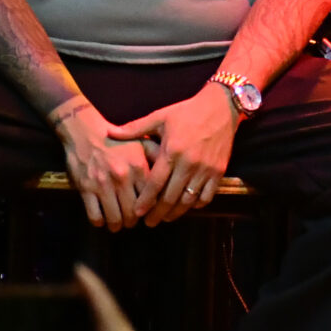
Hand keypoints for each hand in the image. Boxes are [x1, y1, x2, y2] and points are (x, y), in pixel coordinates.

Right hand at [50, 100, 153, 230]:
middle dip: (135, 221)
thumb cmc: (118, 142)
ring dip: (118, 225)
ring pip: (115, 217)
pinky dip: (100, 222)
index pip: (152, 197)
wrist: (85, 133)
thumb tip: (176, 170)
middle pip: (134, 212)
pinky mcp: (85, 189)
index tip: (153, 212)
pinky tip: (103, 221)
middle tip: (135, 221)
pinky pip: (94, 215)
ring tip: (120, 224)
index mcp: (138, 167)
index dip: (153, 209)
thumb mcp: (142, 144)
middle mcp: (122, 177)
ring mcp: (103, 185)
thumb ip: (158, 157)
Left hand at [108, 82, 242, 225]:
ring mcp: (206, 169)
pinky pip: (207, 196)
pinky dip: (197, 204)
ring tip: (166, 218)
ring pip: (189, 200)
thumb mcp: (160, 117)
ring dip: (176, 212)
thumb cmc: (187, 111)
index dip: (145, 201)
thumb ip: (134, 129)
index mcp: (172, 151)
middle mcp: (189, 163)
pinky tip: (188, 206)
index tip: (137, 213)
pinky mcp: (219, 170)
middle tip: (149, 223)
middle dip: (158, 213)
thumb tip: (109, 133)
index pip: (155, 184)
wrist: (221, 106)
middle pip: (171, 197)